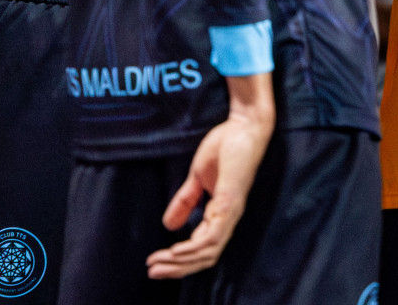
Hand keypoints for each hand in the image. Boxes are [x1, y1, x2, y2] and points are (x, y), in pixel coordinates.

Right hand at [146, 75, 274, 279]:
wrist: (245, 123)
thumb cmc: (227, 146)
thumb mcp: (199, 177)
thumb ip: (186, 200)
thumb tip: (169, 225)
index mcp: (223, 212)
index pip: (204, 248)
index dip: (181, 260)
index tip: (155, 264)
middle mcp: (230, 215)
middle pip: (207, 255)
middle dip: (178, 268)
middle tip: (152, 272)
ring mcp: (232, 208)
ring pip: (209, 250)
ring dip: (182, 261)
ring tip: (158, 264)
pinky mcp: (230, 198)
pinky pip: (214, 232)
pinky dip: (194, 246)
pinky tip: (177, 250)